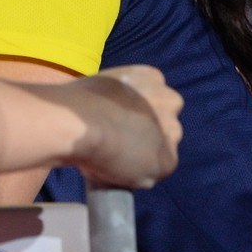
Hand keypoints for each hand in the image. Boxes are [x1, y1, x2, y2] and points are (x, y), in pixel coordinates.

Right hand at [56, 65, 182, 189]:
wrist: (81, 125)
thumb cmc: (80, 101)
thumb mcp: (101, 87)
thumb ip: (116, 98)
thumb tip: (108, 116)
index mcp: (152, 77)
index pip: (154, 98)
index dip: (136, 112)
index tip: (120, 120)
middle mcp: (169, 101)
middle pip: (164, 121)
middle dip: (147, 131)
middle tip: (120, 140)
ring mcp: (172, 131)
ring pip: (162, 147)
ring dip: (145, 152)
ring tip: (116, 159)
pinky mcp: (168, 160)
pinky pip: (154, 171)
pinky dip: (139, 174)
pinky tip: (117, 171)